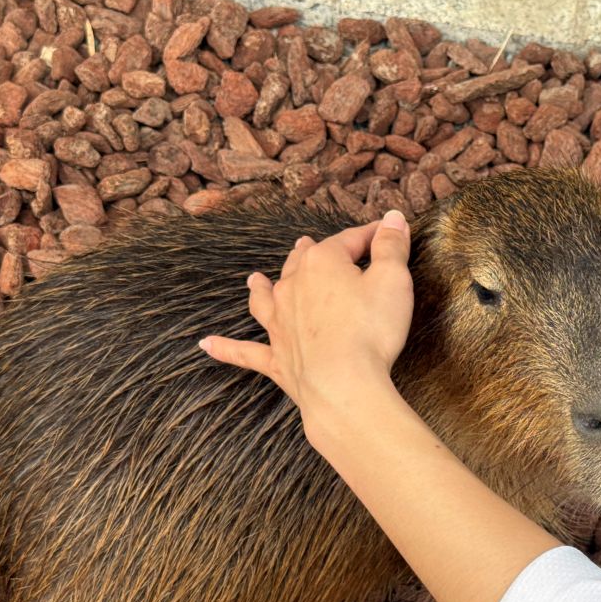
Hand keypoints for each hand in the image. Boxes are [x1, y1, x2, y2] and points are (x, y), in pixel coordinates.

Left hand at [199, 209, 413, 421]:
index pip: (349, 241)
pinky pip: (245, 351)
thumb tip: (392, 217)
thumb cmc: (371, 330)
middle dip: (309, 253)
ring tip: (254, 279)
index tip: (385, 234)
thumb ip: (391, 246)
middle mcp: (292, 287)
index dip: (370, 237)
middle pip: (302, 263)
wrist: (344, 385)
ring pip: (266, 298)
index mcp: (322, 263)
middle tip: (307, 243)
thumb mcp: (393, 280)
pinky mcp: (276, 358)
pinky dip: (226, 348)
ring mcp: (279, 323)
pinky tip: (206, 344)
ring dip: (261, 288)